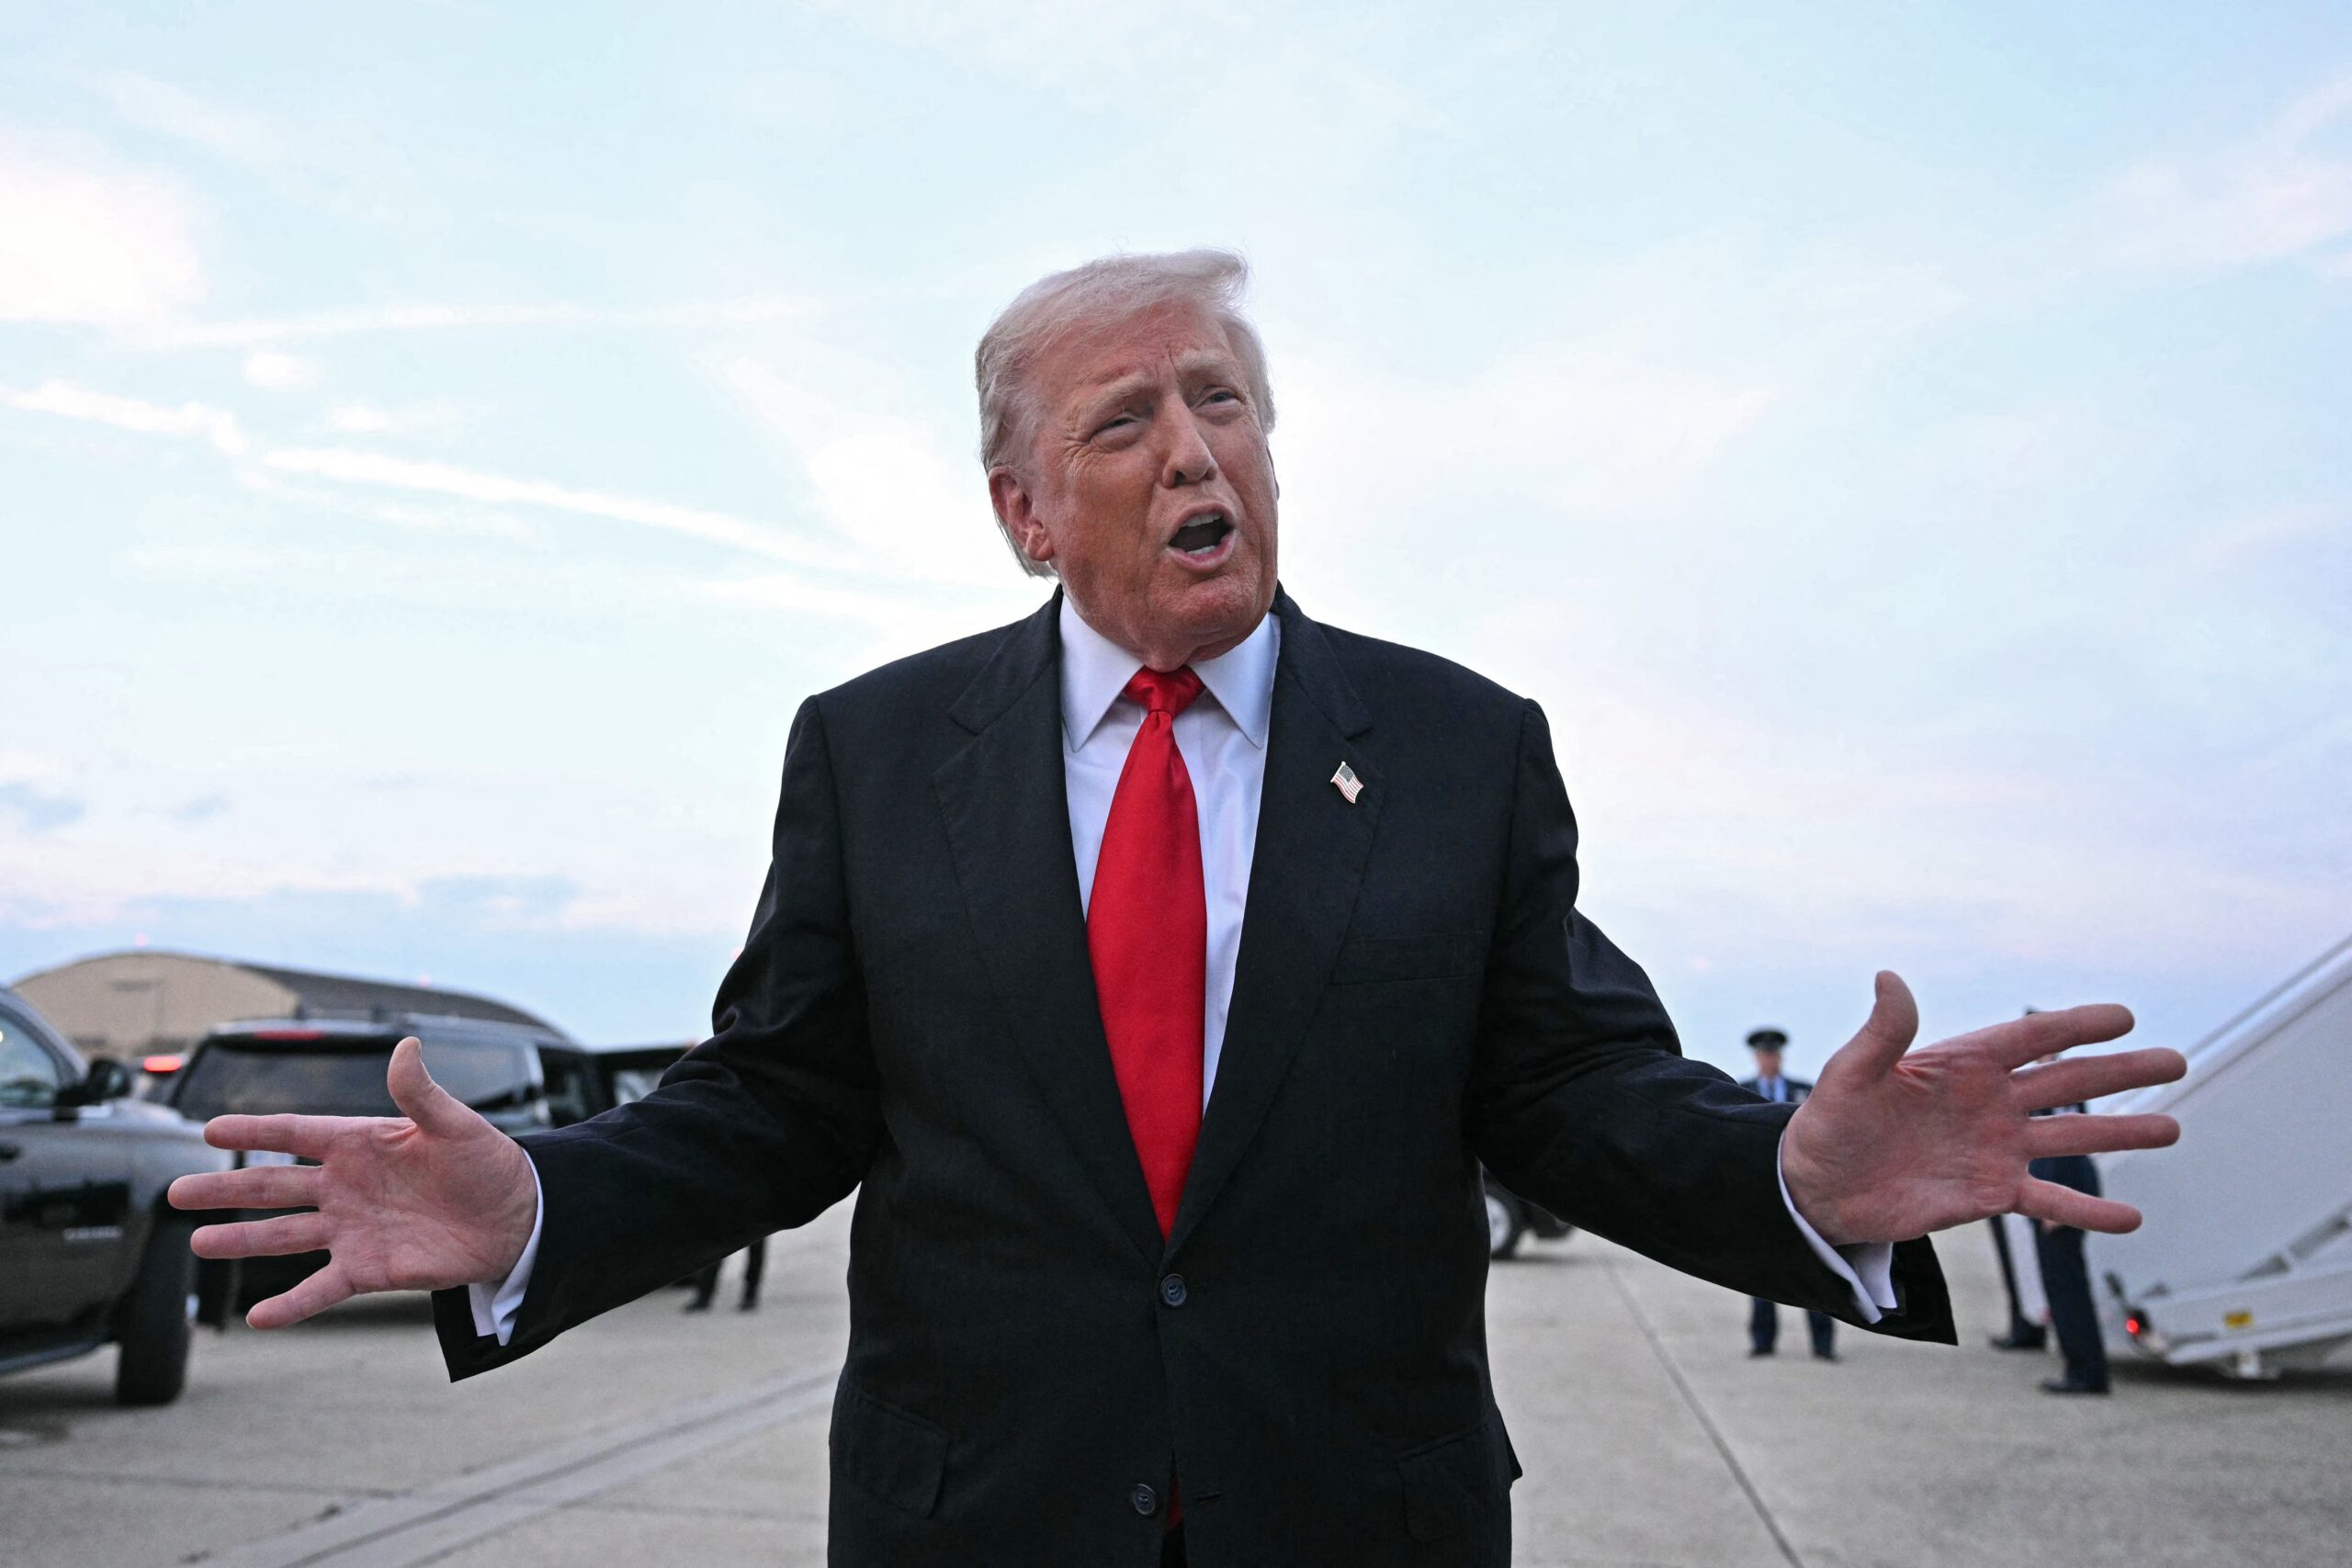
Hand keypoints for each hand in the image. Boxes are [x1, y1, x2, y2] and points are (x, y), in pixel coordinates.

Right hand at [167, 1037, 538, 1328]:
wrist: (518, 1218)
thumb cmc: (488, 1163)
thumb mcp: (456, 1124)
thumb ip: (421, 1091)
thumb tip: (406, 1045)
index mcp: (361, 1143)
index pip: (295, 1134)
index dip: (254, 1132)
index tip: (209, 1132)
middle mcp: (346, 1186)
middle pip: (273, 1187)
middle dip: (226, 1189)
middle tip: (176, 1193)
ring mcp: (352, 1229)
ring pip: (283, 1236)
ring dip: (241, 1240)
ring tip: (198, 1241)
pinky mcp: (368, 1269)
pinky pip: (319, 1287)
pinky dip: (290, 1305)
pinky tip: (256, 1318)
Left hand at [1780, 973, 2185, 1247]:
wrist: (1818, 1189)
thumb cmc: (1828, 1125)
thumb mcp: (1850, 1075)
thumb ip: (1881, 1032)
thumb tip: (1889, 977)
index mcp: (1961, 1064)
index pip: (2029, 1038)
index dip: (2076, 1025)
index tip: (2125, 1016)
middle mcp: (1989, 1103)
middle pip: (2067, 1082)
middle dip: (2122, 1072)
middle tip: (2177, 1061)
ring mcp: (1995, 1148)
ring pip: (2071, 1138)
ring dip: (2121, 1134)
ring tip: (2172, 1129)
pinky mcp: (1990, 1193)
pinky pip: (2049, 1199)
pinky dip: (2088, 1211)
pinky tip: (2131, 1218)